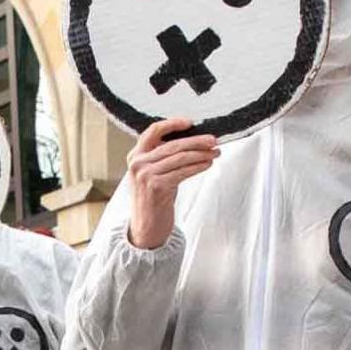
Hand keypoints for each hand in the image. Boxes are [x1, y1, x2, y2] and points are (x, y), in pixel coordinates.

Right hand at [128, 118, 219, 248]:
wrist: (146, 227)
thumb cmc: (154, 199)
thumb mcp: (153, 173)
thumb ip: (163, 157)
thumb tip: (193, 141)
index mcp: (135, 155)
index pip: (152, 131)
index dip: (172, 124)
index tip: (190, 122)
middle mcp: (138, 163)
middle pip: (172, 145)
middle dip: (196, 141)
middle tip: (213, 140)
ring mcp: (145, 175)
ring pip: (180, 157)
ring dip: (201, 154)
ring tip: (215, 152)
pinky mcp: (156, 186)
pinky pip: (183, 172)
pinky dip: (198, 166)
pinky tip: (208, 164)